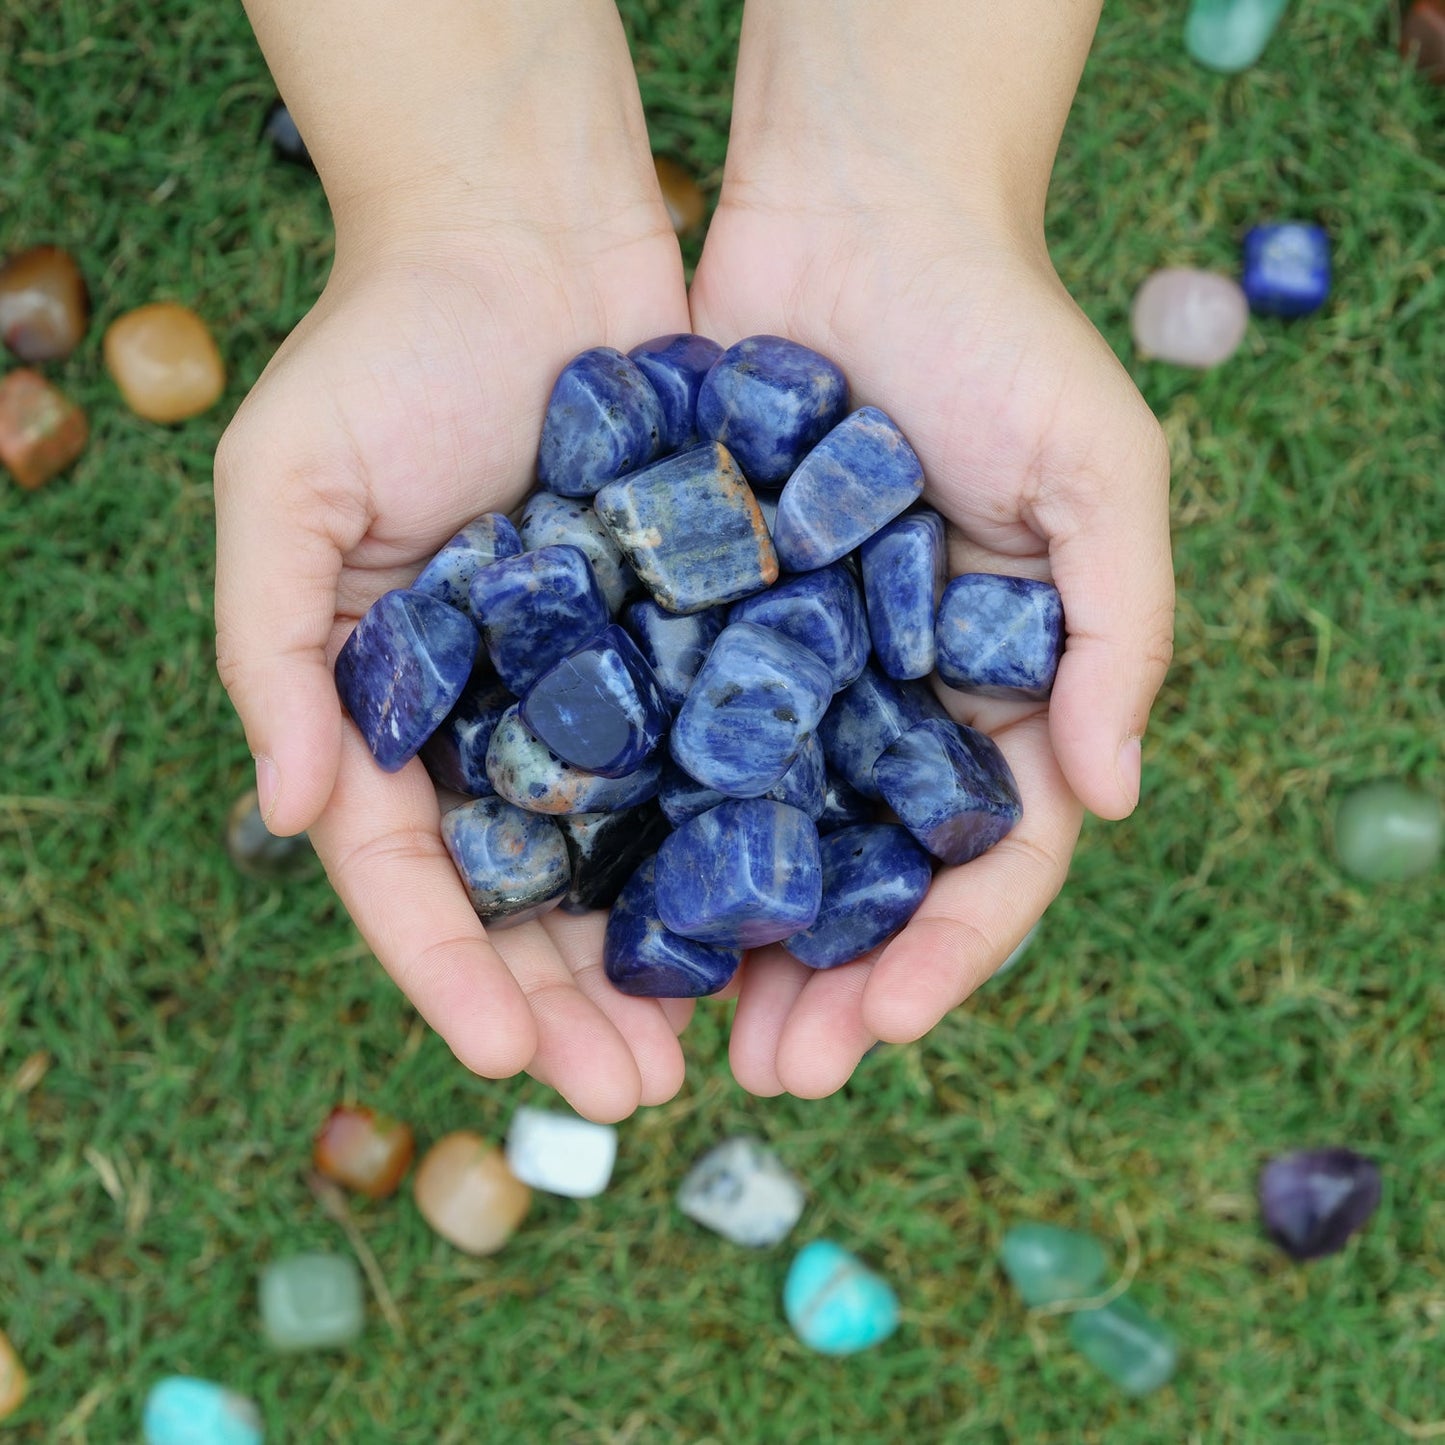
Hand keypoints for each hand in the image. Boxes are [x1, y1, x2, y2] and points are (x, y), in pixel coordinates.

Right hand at [215, 208, 695, 1121]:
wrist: (528, 237)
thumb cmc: (387, 353)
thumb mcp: (285, 489)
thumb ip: (273, 651)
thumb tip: (290, 810)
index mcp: (397, 711)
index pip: (412, 875)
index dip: (450, 973)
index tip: (505, 1060)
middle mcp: (503, 720)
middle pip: (531, 898)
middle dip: (571, 1003)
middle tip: (635, 1091)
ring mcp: (603, 687)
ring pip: (633, 856)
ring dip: (663, 958)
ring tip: (713, 1046)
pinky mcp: (693, 637)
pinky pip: (717, 759)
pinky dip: (738, 841)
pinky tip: (780, 915)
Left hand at [690, 197, 1173, 1098]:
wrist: (856, 211)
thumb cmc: (997, 333)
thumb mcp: (1100, 471)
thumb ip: (1119, 630)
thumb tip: (1112, 798)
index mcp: (993, 689)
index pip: (986, 857)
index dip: (944, 952)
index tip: (879, 1028)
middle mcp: (887, 699)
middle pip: (862, 875)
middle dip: (825, 980)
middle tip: (768, 1072)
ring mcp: (787, 666)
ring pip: (755, 833)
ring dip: (723, 935)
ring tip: (673, 1024)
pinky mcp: (693, 616)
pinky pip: (664, 733)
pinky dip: (639, 816)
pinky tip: (596, 890)